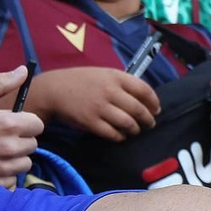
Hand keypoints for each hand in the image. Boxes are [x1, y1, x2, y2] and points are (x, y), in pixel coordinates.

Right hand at [0, 68, 43, 185]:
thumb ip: (3, 83)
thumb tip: (24, 71)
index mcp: (7, 124)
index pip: (38, 125)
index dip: (26, 122)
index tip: (12, 123)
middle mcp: (8, 147)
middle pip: (32, 145)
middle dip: (20, 140)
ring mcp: (2, 169)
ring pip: (24, 164)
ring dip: (13, 159)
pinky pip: (12, 181)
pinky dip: (4, 176)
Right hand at [26, 66, 158, 139]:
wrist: (54, 90)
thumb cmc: (80, 81)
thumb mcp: (103, 73)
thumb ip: (122, 83)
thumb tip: (143, 98)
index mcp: (115, 76)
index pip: (144, 90)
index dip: (154, 102)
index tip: (156, 109)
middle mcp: (110, 91)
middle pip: (139, 109)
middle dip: (148, 120)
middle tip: (149, 124)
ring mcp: (100, 108)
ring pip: (128, 124)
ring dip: (135, 129)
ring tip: (134, 130)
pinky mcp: (91, 122)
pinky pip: (113, 134)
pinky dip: (120, 136)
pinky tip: (120, 135)